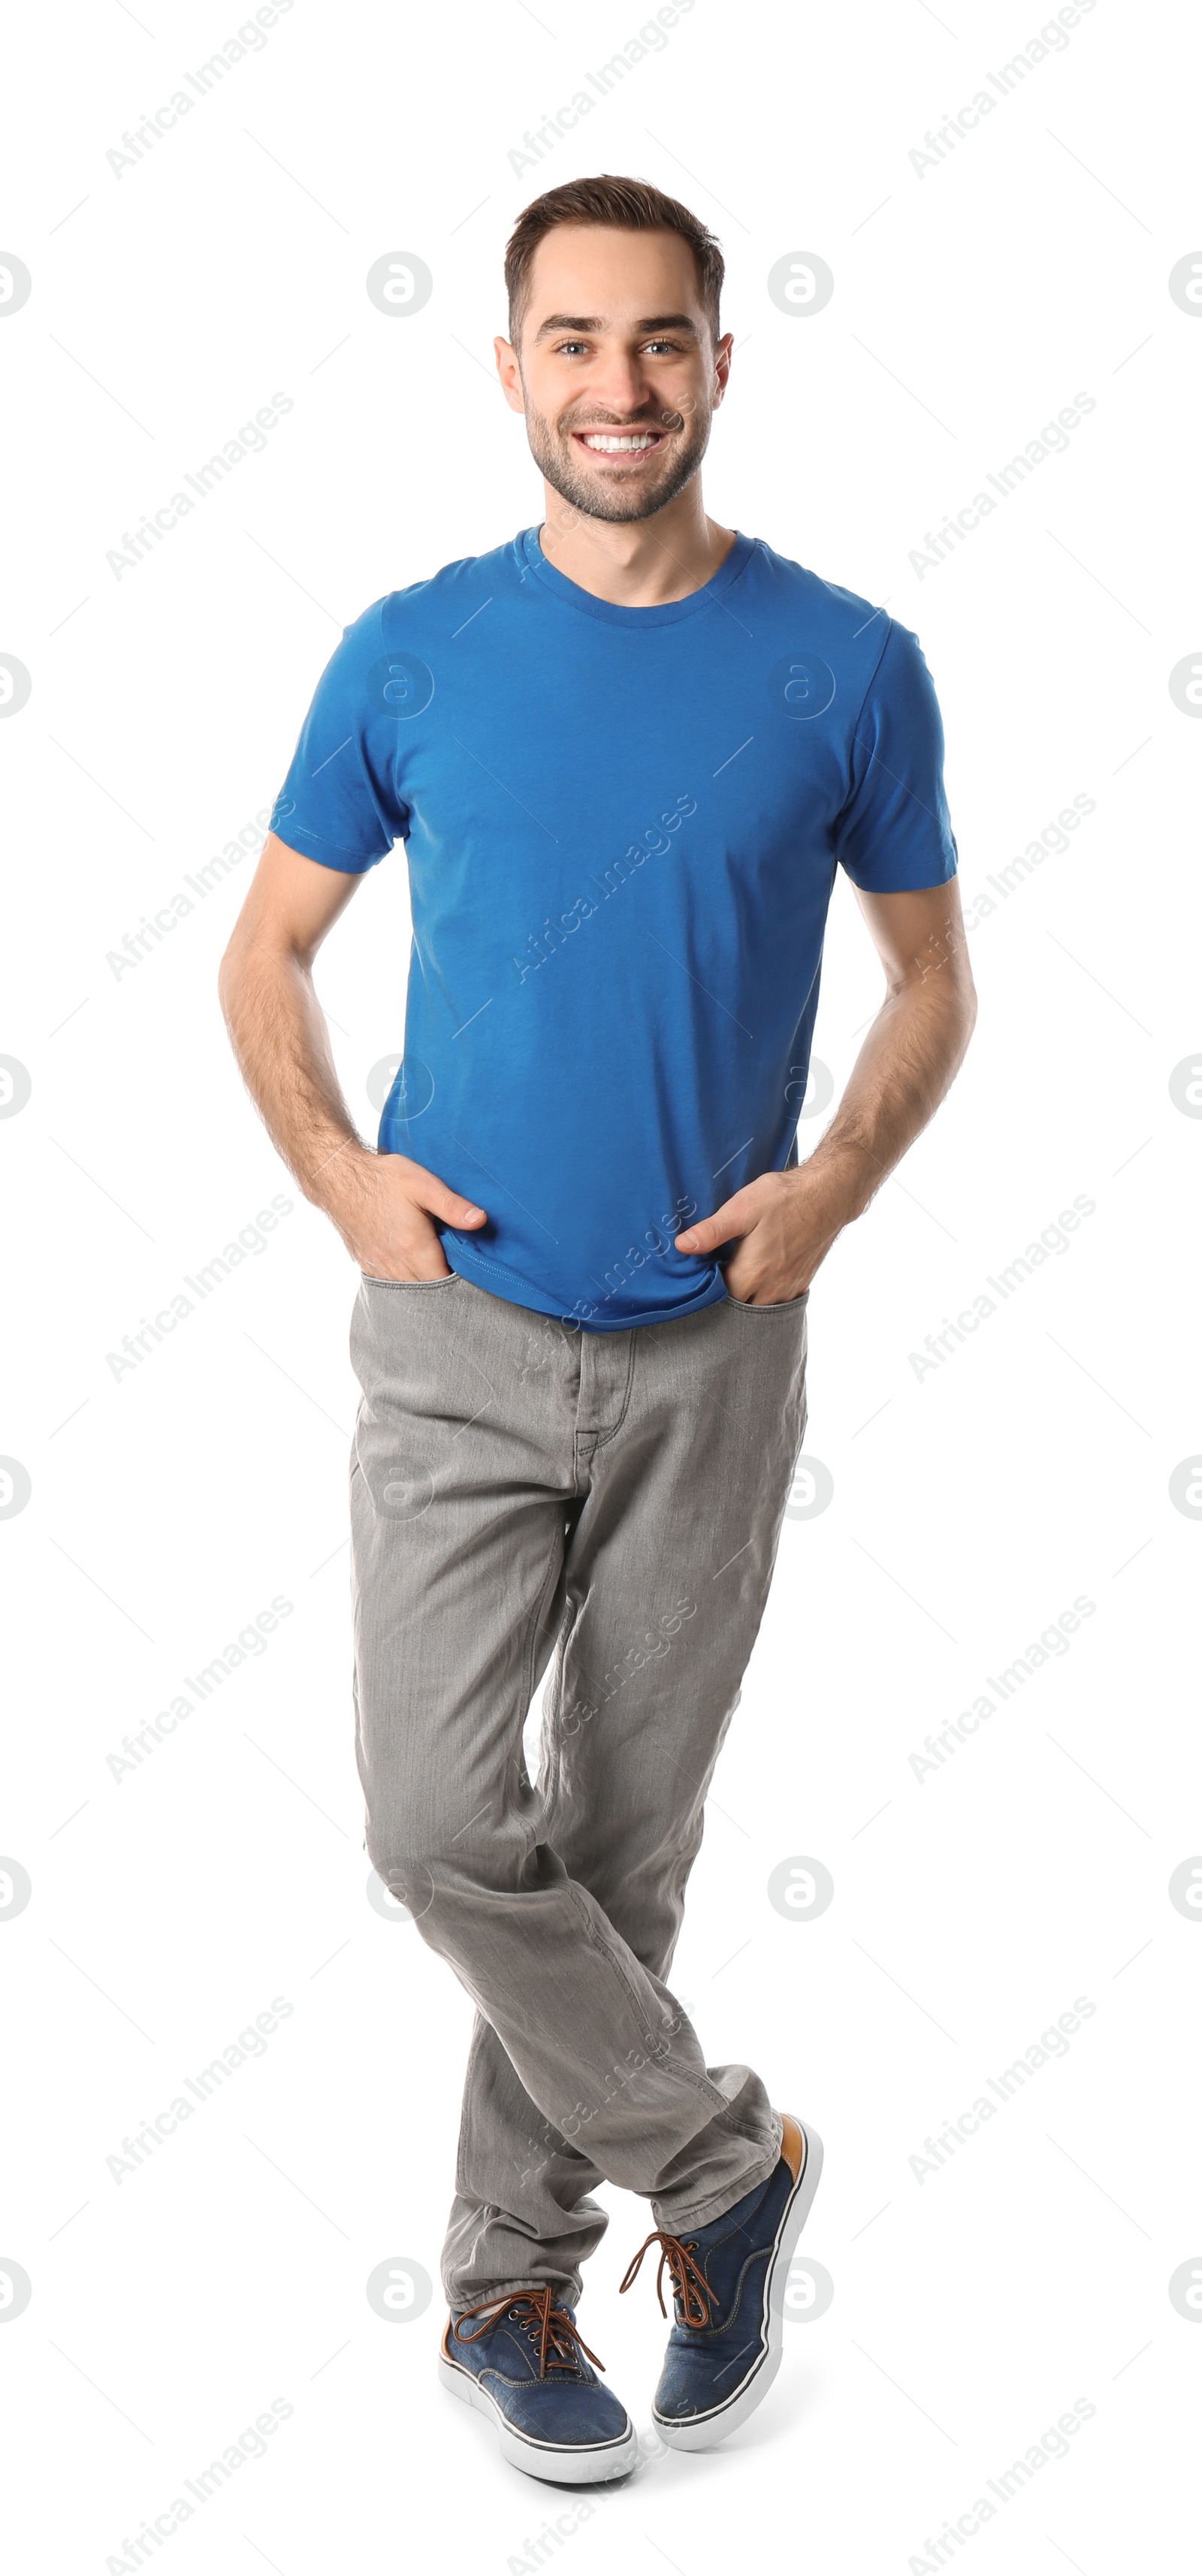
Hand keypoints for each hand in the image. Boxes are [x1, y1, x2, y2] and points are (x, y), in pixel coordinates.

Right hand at [316, 1144, 486, 1279]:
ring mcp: (378, 1267)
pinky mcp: (366, 1264)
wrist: (337, 1177)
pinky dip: (405, 1284)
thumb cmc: (383, 1178)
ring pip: (408, 1292)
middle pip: (427, 1292)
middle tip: (461, 1279)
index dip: (461, 1282)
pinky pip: (390, 1285)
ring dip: (424, 1288)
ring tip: (438, 1274)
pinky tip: (413, 1272)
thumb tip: (481, 1221)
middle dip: (445, 1291)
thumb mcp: (423, 1184)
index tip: (473, 1274)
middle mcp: (395, 1264)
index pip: (445, 1282)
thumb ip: (452, 1206)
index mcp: (414, 1248)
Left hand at [675, 1154, 868, 1304]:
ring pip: (759, 1307)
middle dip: (725, 1297)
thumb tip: (681, 1246)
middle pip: (738, 1307)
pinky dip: (766, 1295)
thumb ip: (711, 1232)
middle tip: (717, 1274)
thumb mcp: (740, 1209)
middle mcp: (770, 1289)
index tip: (700, 1273)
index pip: (717, 1298)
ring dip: (747, 1298)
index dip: (705, 1289)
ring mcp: (789, 1288)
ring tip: (738, 1275)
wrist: (829, 1194)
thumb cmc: (783, 1198)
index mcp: (750, 1275)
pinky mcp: (802, 1282)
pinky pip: (779, 1301)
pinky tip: (760, 1276)